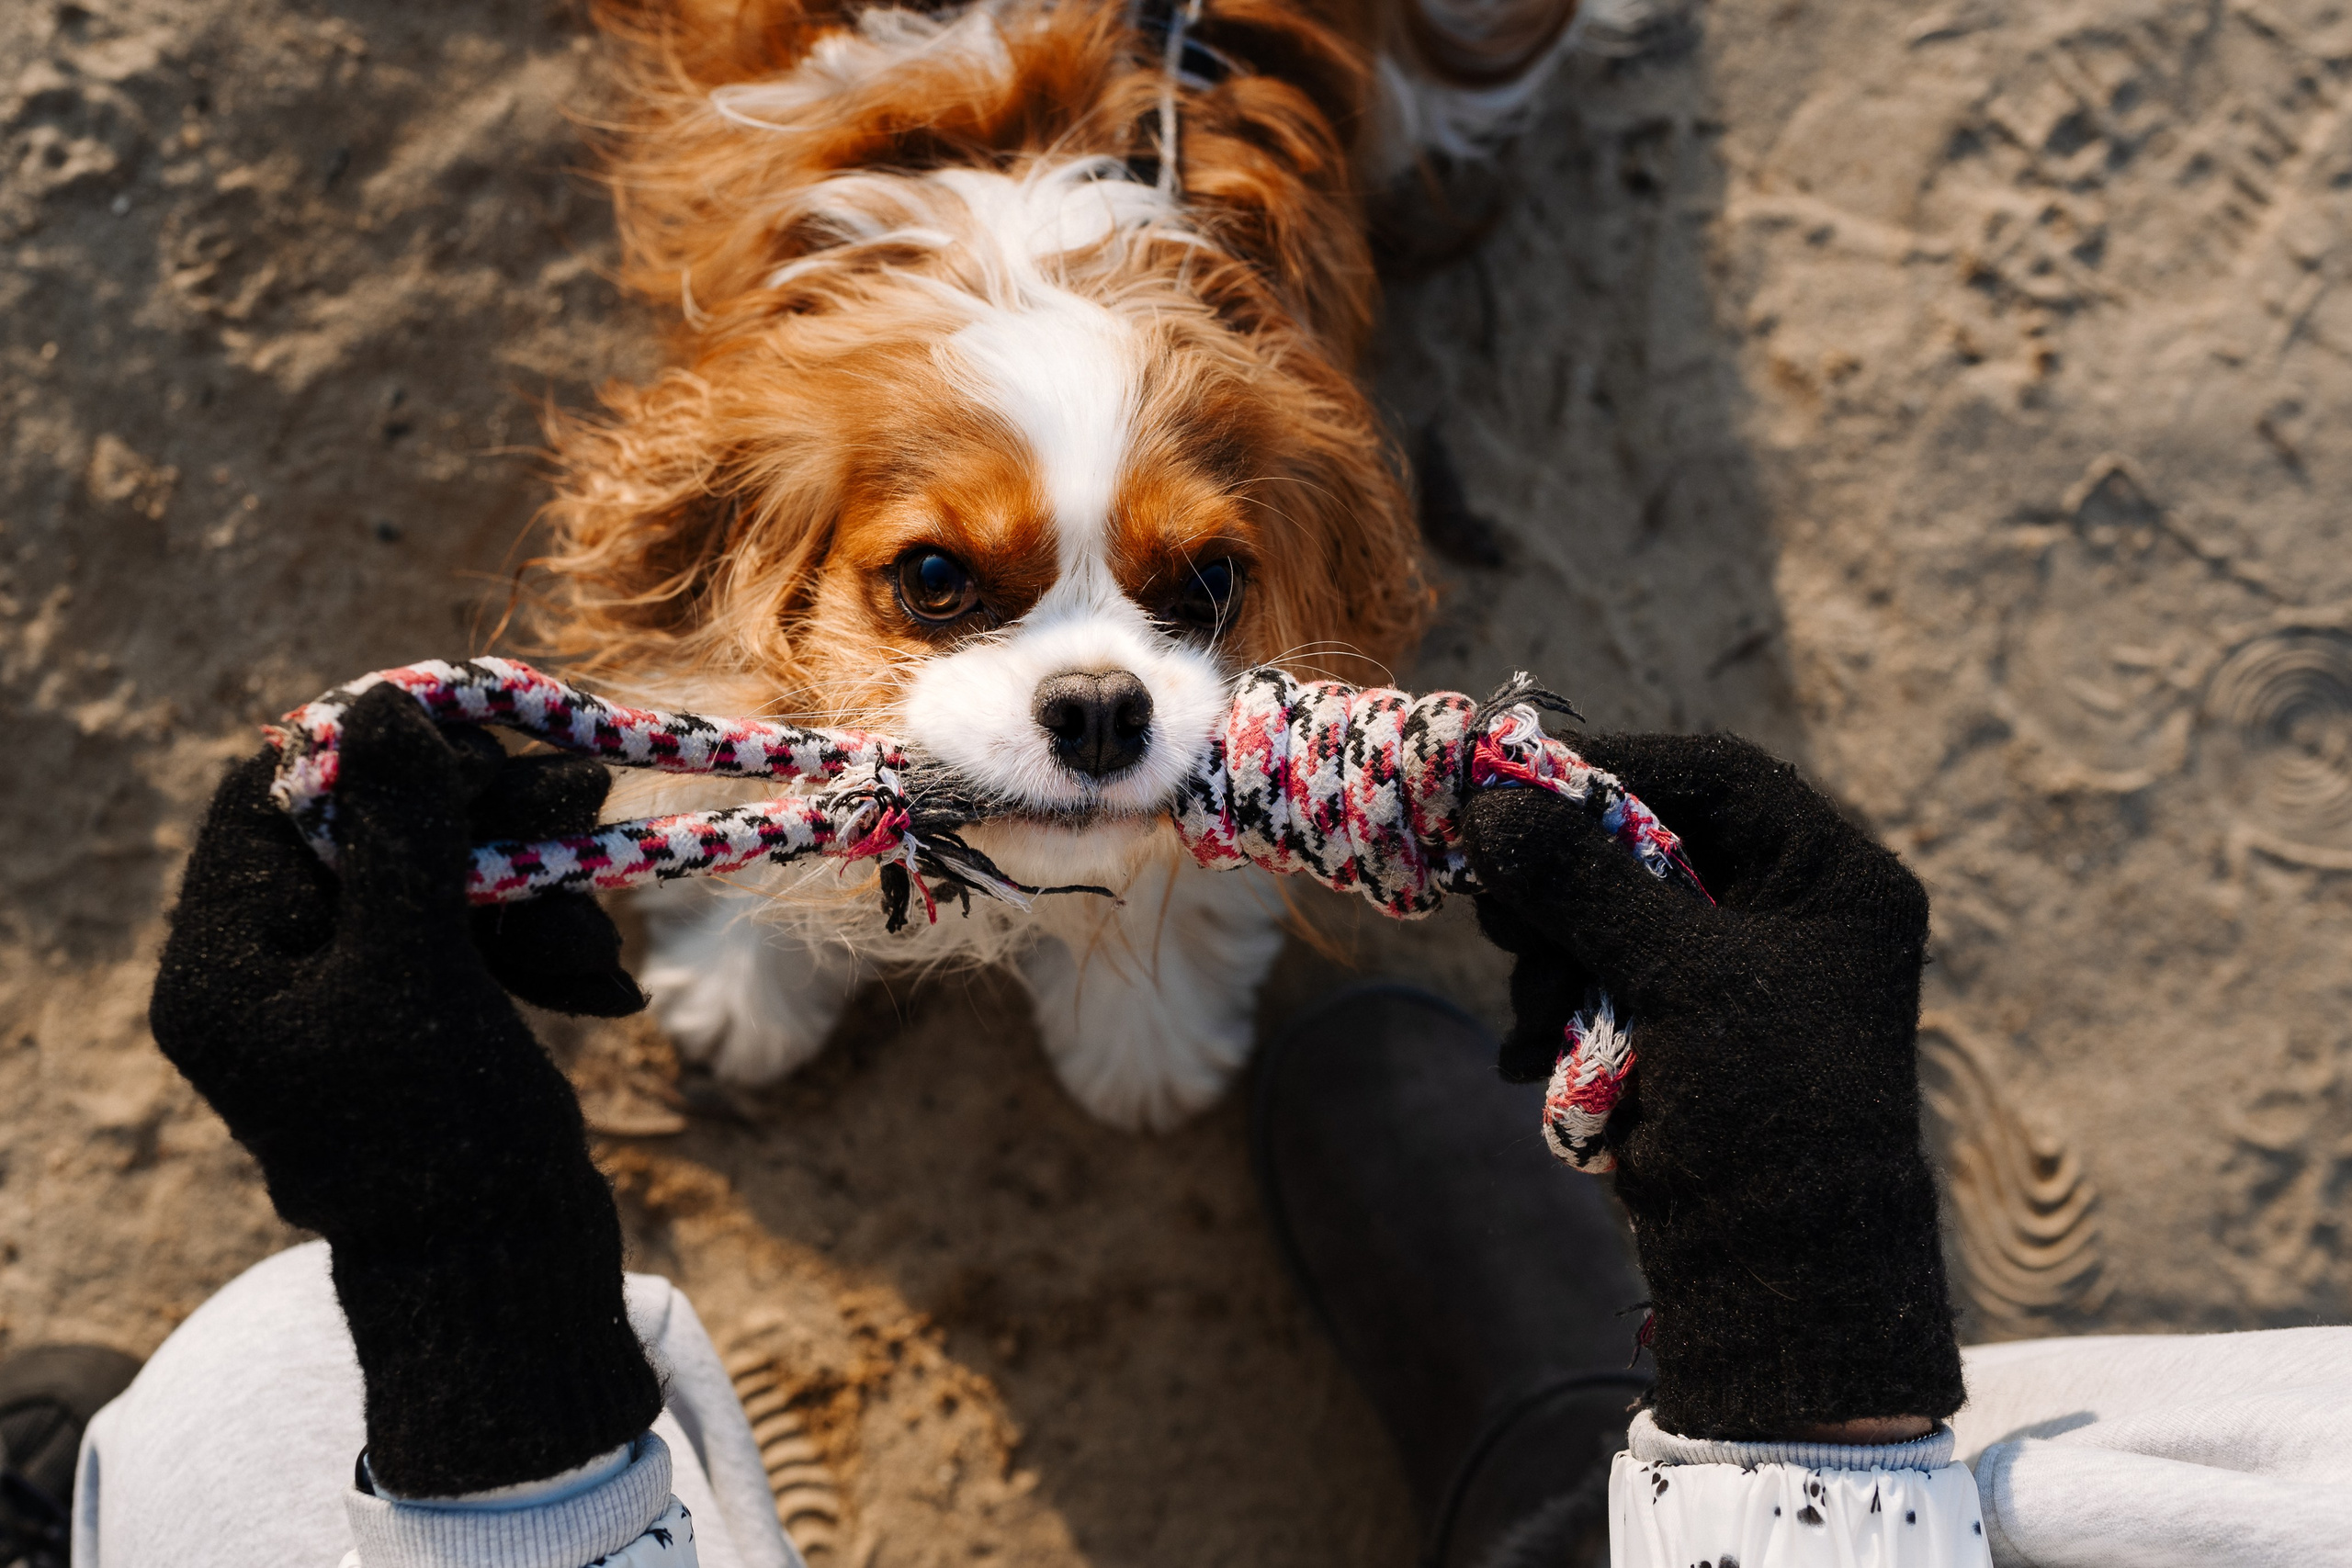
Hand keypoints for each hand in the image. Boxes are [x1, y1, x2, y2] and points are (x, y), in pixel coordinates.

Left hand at [149, 684, 658, 1493]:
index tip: (479, 732)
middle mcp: (274, 972)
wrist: (508, 1278)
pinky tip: (592, 986)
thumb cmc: (446, 1138)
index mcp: (226, 965)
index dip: (373, 748)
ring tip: (588, 943)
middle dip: (483, 816)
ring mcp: (353, 995)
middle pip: (370, 823)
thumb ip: (400, 834)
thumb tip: (381, 703)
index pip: (271, 795)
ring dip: (531, 881)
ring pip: (441, 869)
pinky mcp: (426, 1016)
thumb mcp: (416, 968)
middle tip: (580, 798)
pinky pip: (479, 927)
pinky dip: (539, 936)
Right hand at [1465, 732, 1963, 1441]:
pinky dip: (1556, 1003)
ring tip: (1531, 1011)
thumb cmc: (1768, 1108)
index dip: (1616, 765)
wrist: (1777, 1270)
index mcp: (1831, 879)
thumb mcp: (1681, 977)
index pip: (1718, 777)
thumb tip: (1489, 804)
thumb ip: (1587, 882)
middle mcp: (1787, 911)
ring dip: (1550, 953)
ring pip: (1606, 910)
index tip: (1519, 774)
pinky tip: (1530, 1051)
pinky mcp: (1677, 1023)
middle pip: (1649, 838)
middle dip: (1564, 872)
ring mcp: (1730, 969)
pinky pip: (1596, 975)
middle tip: (1493, 893)